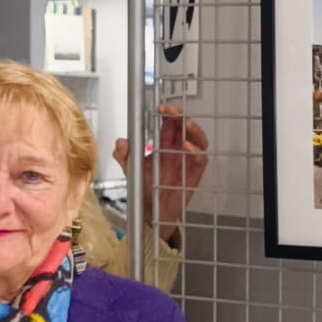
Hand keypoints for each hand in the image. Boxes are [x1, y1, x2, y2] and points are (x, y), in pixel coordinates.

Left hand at [113, 106, 208, 241]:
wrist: (152, 213)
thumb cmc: (145, 189)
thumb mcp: (130, 170)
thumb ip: (124, 155)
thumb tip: (121, 142)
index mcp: (163, 144)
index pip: (169, 123)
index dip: (168, 112)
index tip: (161, 108)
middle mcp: (177, 149)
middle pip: (185, 127)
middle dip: (181, 116)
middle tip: (173, 111)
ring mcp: (187, 160)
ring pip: (198, 139)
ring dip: (194, 130)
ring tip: (186, 124)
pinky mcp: (194, 173)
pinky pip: (200, 158)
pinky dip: (196, 150)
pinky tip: (187, 147)